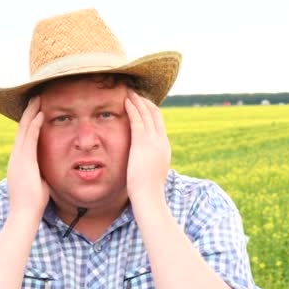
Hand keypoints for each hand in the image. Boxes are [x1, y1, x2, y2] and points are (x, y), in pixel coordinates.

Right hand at [6, 96, 48, 212]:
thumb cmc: (33, 202)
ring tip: (37, 99)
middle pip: (22, 129)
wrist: (24, 212)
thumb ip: (41, 174)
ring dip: (31, 113)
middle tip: (35, 98)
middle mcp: (16, 157)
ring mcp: (18, 157)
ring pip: (24, 129)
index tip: (36, 112)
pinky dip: (35, 125)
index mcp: (18, 162)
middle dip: (28, 113)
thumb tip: (47, 171)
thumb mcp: (39, 183)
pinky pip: (30, 138)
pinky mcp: (24, 160)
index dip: (29, 123)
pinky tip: (41, 114)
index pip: (24, 138)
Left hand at [124, 91, 170, 206]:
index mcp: (164, 148)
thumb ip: (148, 164)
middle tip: (135, 93)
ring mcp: (153, 140)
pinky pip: (137, 119)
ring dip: (137, 100)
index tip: (142, 104)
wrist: (149, 196)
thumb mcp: (150, 173)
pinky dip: (132, 108)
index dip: (151, 111)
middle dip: (145, 101)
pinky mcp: (142, 142)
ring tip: (129, 92)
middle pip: (156, 114)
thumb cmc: (147, 190)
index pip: (159, 124)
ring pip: (147, 112)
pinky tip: (124, 101)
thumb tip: (143, 165)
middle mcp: (161, 141)